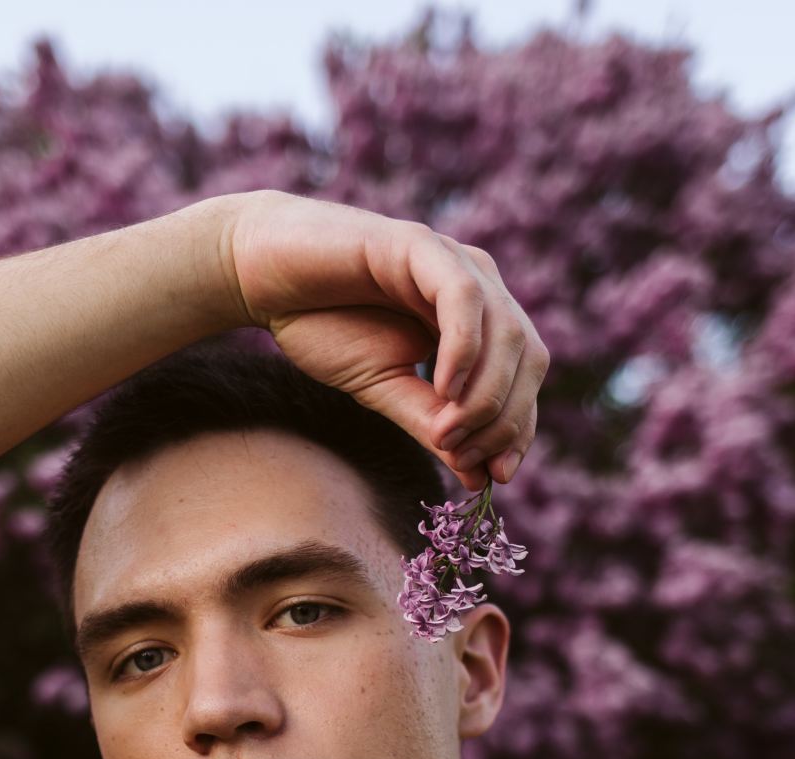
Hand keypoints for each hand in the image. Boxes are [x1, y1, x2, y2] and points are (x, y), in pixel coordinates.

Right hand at [217, 189, 548, 489]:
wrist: (266, 279)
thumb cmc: (324, 327)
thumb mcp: (386, 390)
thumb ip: (433, 425)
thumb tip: (477, 477)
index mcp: (478, 320)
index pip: (525, 377)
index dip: (519, 428)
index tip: (495, 477)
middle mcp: (478, 285)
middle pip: (528, 357)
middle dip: (504, 418)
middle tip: (462, 456)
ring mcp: (452, 261)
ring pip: (507, 330)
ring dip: (485, 394)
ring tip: (447, 434)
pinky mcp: (418, 244)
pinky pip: (462, 296)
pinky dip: (464, 348)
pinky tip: (443, 387)